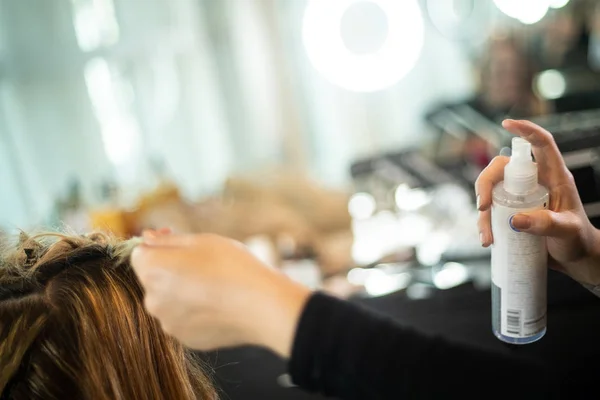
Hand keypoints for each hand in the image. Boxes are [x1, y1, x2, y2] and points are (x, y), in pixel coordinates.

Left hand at [131, 233, 310, 356]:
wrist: (262, 305)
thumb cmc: (232, 266)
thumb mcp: (200, 240)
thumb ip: (167, 240)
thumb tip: (146, 238)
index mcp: (152, 270)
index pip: (139, 253)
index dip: (158, 244)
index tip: (180, 240)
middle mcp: (153, 300)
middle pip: (153, 278)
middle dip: (171, 269)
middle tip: (203, 262)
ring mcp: (169, 323)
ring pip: (169, 300)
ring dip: (183, 290)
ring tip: (214, 284)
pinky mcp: (186, 339)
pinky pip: (184, 318)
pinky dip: (196, 310)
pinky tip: (218, 303)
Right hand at [476, 119, 599, 285]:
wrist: (575, 261)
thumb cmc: (578, 241)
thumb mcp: (568, 231)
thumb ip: (546, 224)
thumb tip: (515, 220)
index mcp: (554, 177)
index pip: (541, 145)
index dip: (526, 131)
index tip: (507, 124)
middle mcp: (534, 183)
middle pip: (502, 168)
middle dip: (486, 183)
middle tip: (483, 206)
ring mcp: (520, 198)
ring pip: (491, 192)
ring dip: (483, 212)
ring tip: (487, 236)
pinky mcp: (511, 213)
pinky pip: (490, 212)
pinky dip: (484, 225)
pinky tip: (487, 241)